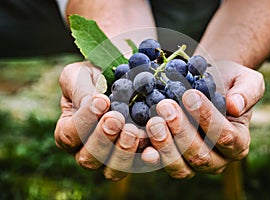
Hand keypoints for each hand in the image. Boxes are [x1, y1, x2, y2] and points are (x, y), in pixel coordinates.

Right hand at [54, 62, 145, 180]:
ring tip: (133, 131)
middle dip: (103, 139)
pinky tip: (152, 149)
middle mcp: (86, 152)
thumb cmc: (95, 78)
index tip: (102, 100)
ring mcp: (110, 160)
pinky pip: (138, 167)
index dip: (84, 120)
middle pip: (88, 158)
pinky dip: (145, 160)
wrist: (121, 81)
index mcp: (69, 132)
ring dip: (123, 152)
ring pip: (112, 170)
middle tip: (116, 119)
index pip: (69, 134)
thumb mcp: (80, 75)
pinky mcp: (134, 160)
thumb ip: (79, 89)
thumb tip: (92, 104)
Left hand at [143, 60, 264, 177]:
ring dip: (165, 145)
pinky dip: (151, 157)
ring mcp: (192, 163)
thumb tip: (235, 106)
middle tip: (166, 106)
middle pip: (200, 155)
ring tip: (153, 122)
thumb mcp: (245, 80)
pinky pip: (161, 166)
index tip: (190, 95)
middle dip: (181, 131)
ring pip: (180, 167)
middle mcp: (216, 159)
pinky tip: (141, 145)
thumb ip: (247, 92)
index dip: (207, 118)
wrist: (204, 83)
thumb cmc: (226, 82)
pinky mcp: (171, 160)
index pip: (225, 136)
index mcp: (238, 142)